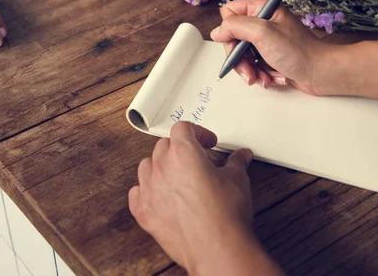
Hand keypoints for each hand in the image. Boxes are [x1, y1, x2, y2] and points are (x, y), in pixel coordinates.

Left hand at [129, 122, 281, 275]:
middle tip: (197, 158)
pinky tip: (160, 194)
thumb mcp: (237, 179)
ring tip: (178, 174)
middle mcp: (162, 168)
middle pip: (164, 145)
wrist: (217, 248)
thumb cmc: (225, 214)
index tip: (208, 143)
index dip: (198, 132)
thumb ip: (236, 162)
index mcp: (183, 153)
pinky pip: (137, 193)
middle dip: (180, 148)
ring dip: (161, 165)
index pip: (182, 128)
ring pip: (147, 166)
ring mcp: (150, 190)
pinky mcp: (144, 213)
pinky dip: (146, 190)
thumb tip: (241, 156)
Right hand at [210, 0, 330, 94]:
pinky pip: (255, 66)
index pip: (229, 14)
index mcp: (262, 8)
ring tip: (263, 79)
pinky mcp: (271, 56)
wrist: (321, 73)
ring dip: (251, 71)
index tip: (237, 47)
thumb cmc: (298, 51)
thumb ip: (235, 27)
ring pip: (243, 56)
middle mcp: (263, 22)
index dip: (230, 32)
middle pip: (234, 39)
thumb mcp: (262, 33)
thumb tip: (217, 32)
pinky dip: (262, 75)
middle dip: (240, 59)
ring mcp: (267, 40)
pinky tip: (273, 78)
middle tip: (249, 72)